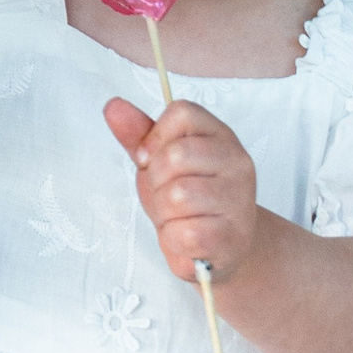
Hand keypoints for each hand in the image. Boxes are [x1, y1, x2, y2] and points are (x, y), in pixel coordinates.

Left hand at [106, 96, 260, 282]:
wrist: (220, 247)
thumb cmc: (189, 199)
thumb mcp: (160, 161)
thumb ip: (138, 134)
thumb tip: (113, 106)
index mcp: (220, 135)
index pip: (182, 113)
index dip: (154, 137)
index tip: (149, 158)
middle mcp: (237, 162)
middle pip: (175, 155)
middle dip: (156, 181)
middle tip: (167, 195)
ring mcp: (239, 200)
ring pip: (178, 196)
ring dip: (163, 213)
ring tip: (176, 217)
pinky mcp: (232, 236)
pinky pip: (184, 233)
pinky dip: (172, 238)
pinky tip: (184, 238)